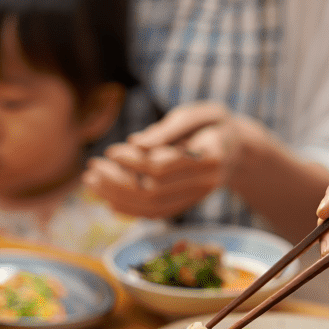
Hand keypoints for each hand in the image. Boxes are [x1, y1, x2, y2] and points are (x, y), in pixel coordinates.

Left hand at [83, 102, 248, 218]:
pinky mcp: (188, 204)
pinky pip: (159, 214)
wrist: (237, 147)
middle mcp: (206, 182)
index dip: (134, 161)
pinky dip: (132, 210)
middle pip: (155, 191)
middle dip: (117, 182)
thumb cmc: (211, 123)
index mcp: (210, 155)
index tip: (111, 151)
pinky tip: (108, 202)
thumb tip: (135, 143)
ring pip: (154, 207)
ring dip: (118, 197)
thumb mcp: (193, 114)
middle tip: (91, 169)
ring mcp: (197, 197)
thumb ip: (166, 130)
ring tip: (91, 183)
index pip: (164, 166)